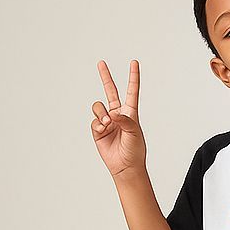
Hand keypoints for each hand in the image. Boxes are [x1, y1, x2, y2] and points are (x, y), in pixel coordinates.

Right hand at [91, 59, 146, 177]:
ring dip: (101, 113)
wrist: (126, 166)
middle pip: (110, 91)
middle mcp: (118, 114)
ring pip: (98, 107)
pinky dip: (98, 124)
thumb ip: (125, 120)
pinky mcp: (98, 130)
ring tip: (107, 123)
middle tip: (101, 63)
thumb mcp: (134, 133)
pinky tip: (103, 130)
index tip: (134, 63)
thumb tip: (111, 113)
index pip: (132, 91)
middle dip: (105, 77)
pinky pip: (94, 120)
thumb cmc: (135, 151)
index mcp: (131, 113)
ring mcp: (107, 121)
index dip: (133, 77)